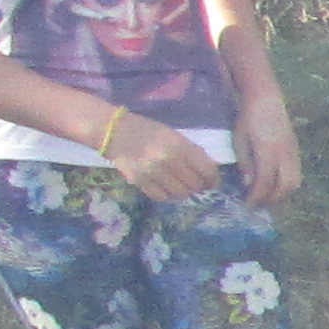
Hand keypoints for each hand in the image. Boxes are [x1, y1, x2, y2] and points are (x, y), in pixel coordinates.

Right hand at [102, 114, 218, 201]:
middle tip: (195, 185)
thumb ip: (191, 153)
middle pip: (195, 185)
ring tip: (179, 186)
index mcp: (181, 146)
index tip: (212, 183)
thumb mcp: (175, 136)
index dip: (213, 180)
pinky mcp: (139, 180)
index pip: (207, 170)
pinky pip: (161, 197)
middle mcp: (170, 160)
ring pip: (180, 193)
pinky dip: (167, 196)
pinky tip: (165, 188)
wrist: (114, 130)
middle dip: (198, 187)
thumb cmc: (148, 131)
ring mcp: (154, 171)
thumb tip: (209, 173)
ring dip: (183, 192)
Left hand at [232, 90, 302, 204]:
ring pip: (295, 182)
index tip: (248, 205)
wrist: (266, 99)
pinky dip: (287, 184)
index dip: (257, 196)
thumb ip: (245, 163)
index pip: (265, 181)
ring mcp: (294, 152)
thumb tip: (248, 185)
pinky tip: (275, 184)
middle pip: (285, 186)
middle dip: (272, 199)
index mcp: (268, 150)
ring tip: (268, 197)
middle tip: (259, 205)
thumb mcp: (239, 140)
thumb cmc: (248, 118)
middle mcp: (285, 154)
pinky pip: (297, 173)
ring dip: (282, 194)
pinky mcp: (297, 151)